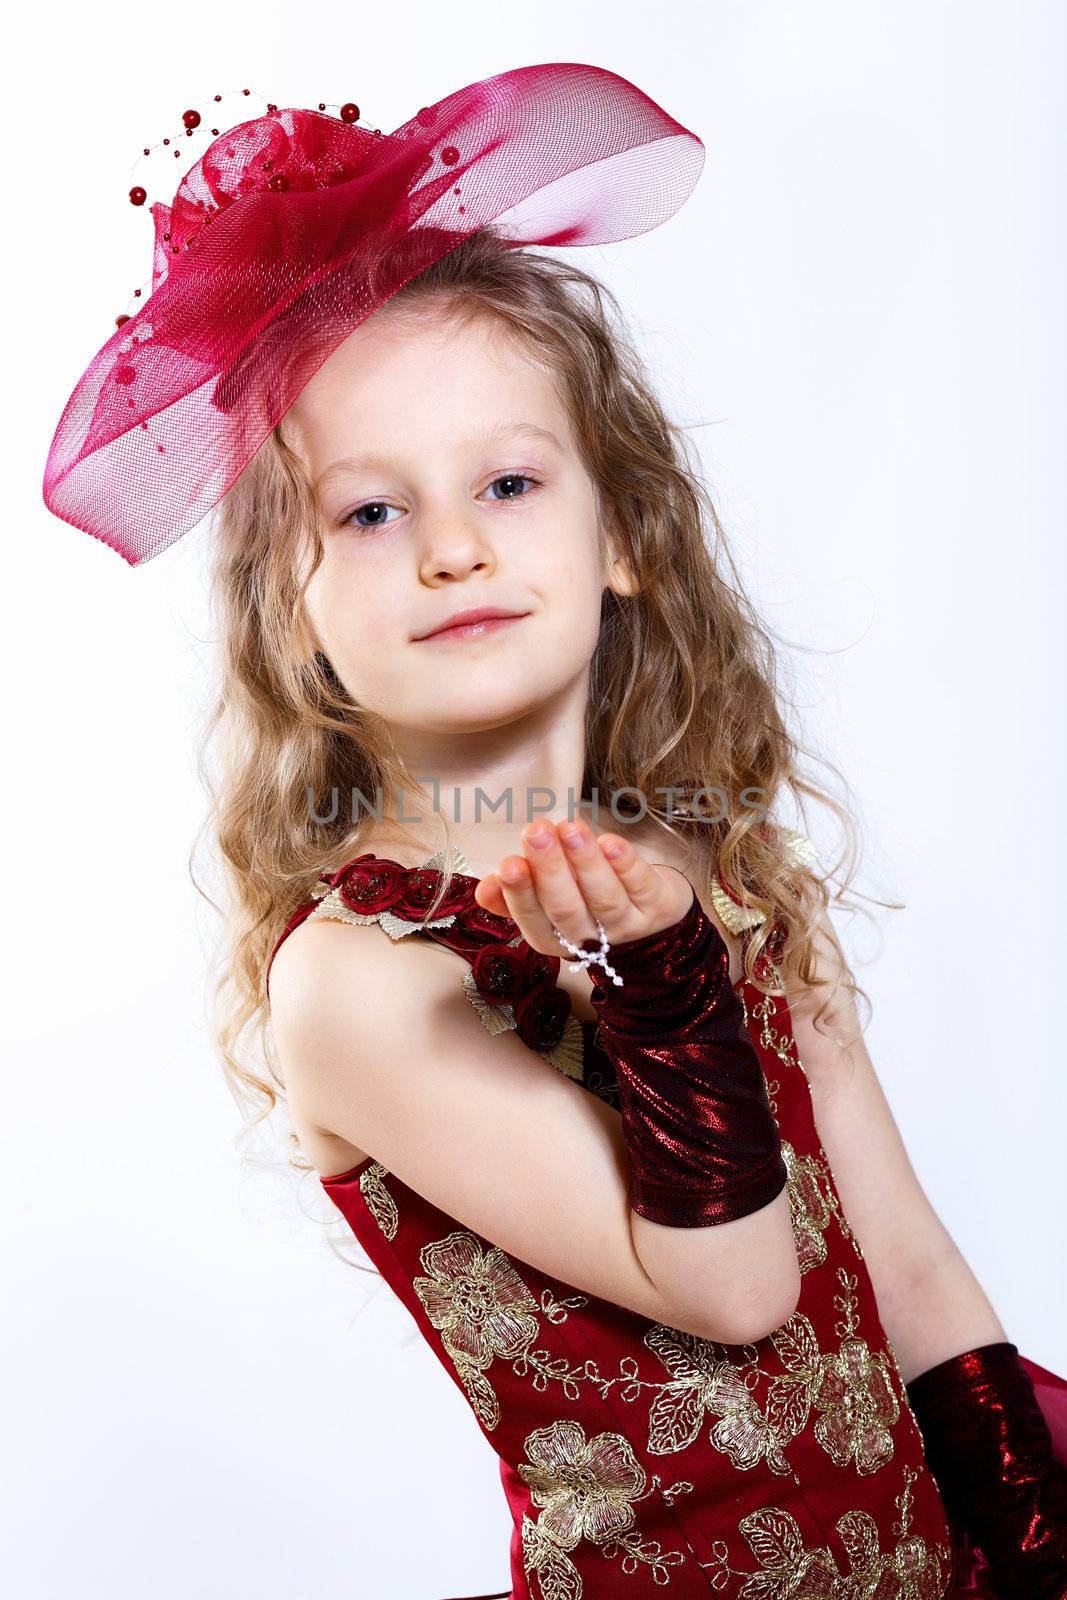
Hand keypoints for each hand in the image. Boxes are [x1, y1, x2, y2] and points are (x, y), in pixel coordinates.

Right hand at [473, 819, 695, 960]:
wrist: (653, 912)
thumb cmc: (588, 897)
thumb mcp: (548, 900)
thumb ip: (513, 894)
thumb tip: (484, 888)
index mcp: (555, 937)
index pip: (533, 922)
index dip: (519, 895)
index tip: (508, 864)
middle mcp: (590, 937)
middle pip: (567, 909)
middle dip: (550, 870)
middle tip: (536, 832)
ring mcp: (628, 925)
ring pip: (604, 897)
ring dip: (586, 862)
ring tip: (571, 828)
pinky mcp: (658, 907)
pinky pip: (642, 886)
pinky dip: (627, 865)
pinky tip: (611, 843)